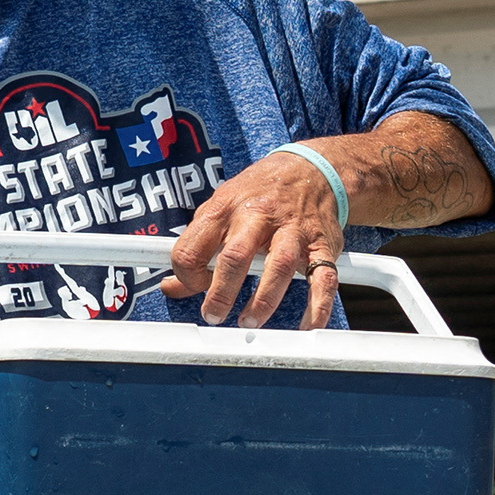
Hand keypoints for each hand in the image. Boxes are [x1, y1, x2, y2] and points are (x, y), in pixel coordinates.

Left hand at [165, 149, 347, 327]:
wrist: (311, 168)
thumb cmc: (258, 194)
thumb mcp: (220, 208)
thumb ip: (196, 247)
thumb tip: (171, 287)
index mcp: (225, 208)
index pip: (193, 247)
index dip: (187, 275)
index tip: (194, 288)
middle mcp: (258, 216)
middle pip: (235, 256)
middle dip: (221, 292)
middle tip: (214, 315)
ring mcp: (292, 230)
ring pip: (279, 266)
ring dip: (263, 300)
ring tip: (249, 321)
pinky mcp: (321, 244)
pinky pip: (323, 277)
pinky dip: (318, 305)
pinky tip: (308, 326)